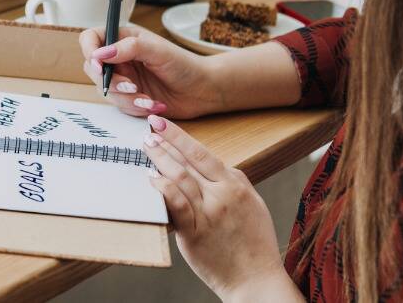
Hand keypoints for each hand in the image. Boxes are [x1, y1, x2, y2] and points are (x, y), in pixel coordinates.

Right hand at [79, 25, 217, 118]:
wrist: (202, 90)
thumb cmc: (185, 65)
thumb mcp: (158, 50)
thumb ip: (129, 48)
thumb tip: (100, 54)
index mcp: (124, 38)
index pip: (91, 39)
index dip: (89, 51)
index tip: (100, 65)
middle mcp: (120, 58)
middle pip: (93, 68)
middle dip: (111, 81)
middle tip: (131, 86)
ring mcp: (123, 78)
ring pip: (105, 91)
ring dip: (126, 98)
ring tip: (148, 99)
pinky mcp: (129, 98)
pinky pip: (119, 105)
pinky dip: (134, 107)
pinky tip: (153, 105)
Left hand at [142, 115, 302, 301]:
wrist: (256, 279)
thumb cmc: (254, 243)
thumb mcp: (253, 203)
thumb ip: (234, 182)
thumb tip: (214, 165)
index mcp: (236, 185)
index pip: (202, 152)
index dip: (178, 135)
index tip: (162, 123)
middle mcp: (222, 195)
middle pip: (187, 161)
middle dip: (164, 143)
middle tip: (147, 131)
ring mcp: (207, 214)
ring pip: (179, 178)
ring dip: (159, 160)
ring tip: (146, 149)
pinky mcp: (194, 233)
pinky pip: (175, 205)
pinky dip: (162, 188)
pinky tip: (151, 179)